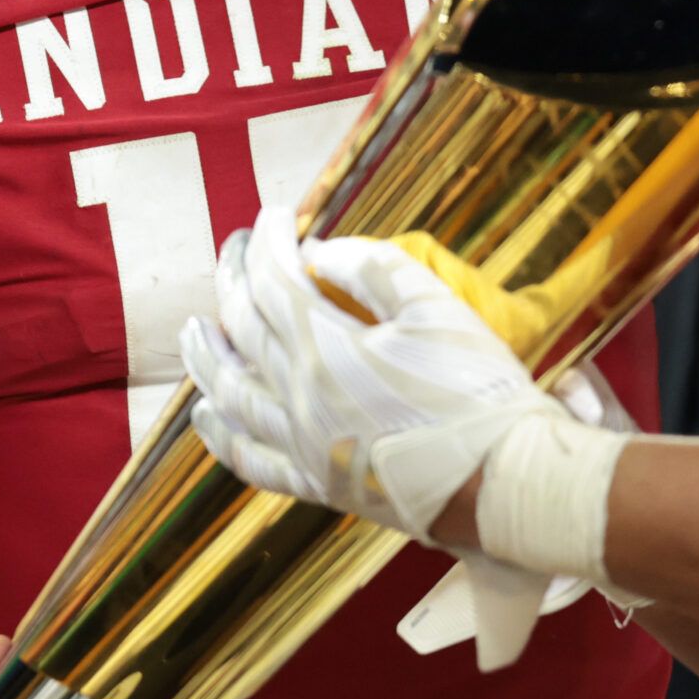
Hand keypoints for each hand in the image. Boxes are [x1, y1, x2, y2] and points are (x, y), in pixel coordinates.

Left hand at [180, 206, 566, 543]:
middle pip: (244, 327)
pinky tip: (205, 414)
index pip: (275, 280)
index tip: (274, 213)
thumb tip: (316, 252)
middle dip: (234, 278)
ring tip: (192, 327)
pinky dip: (220, 433)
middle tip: (235, 247)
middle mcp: (300, 398)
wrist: (506, 482)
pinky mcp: (318, 485)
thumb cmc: (478, 391)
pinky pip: (250, 459)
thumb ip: (371, 268)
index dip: (269, 240)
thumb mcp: (434, 307)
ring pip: (231, 393)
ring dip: (207, 354)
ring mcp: (303, 446)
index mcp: (326, 349)